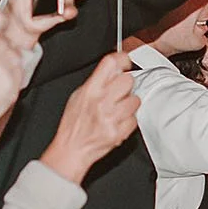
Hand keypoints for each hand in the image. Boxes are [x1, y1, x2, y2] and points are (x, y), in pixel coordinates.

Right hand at [39, 52, 139, 180]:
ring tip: (117, 110)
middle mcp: (101, 102)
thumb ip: (96, 81)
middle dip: (125, 85)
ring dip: (129, 104)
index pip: (110, 64)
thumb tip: (114, 67)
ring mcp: (112, 117)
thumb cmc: (74, 123)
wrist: (72, 149)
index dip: (121, 59)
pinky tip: (117, 122)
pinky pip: (134, 118)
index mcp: (90, 90)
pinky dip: (128, 120)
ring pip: (135, 99)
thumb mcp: (78, 96)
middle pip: (128, 80)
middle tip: (118, 93)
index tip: (126, 60)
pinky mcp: (120, 131)